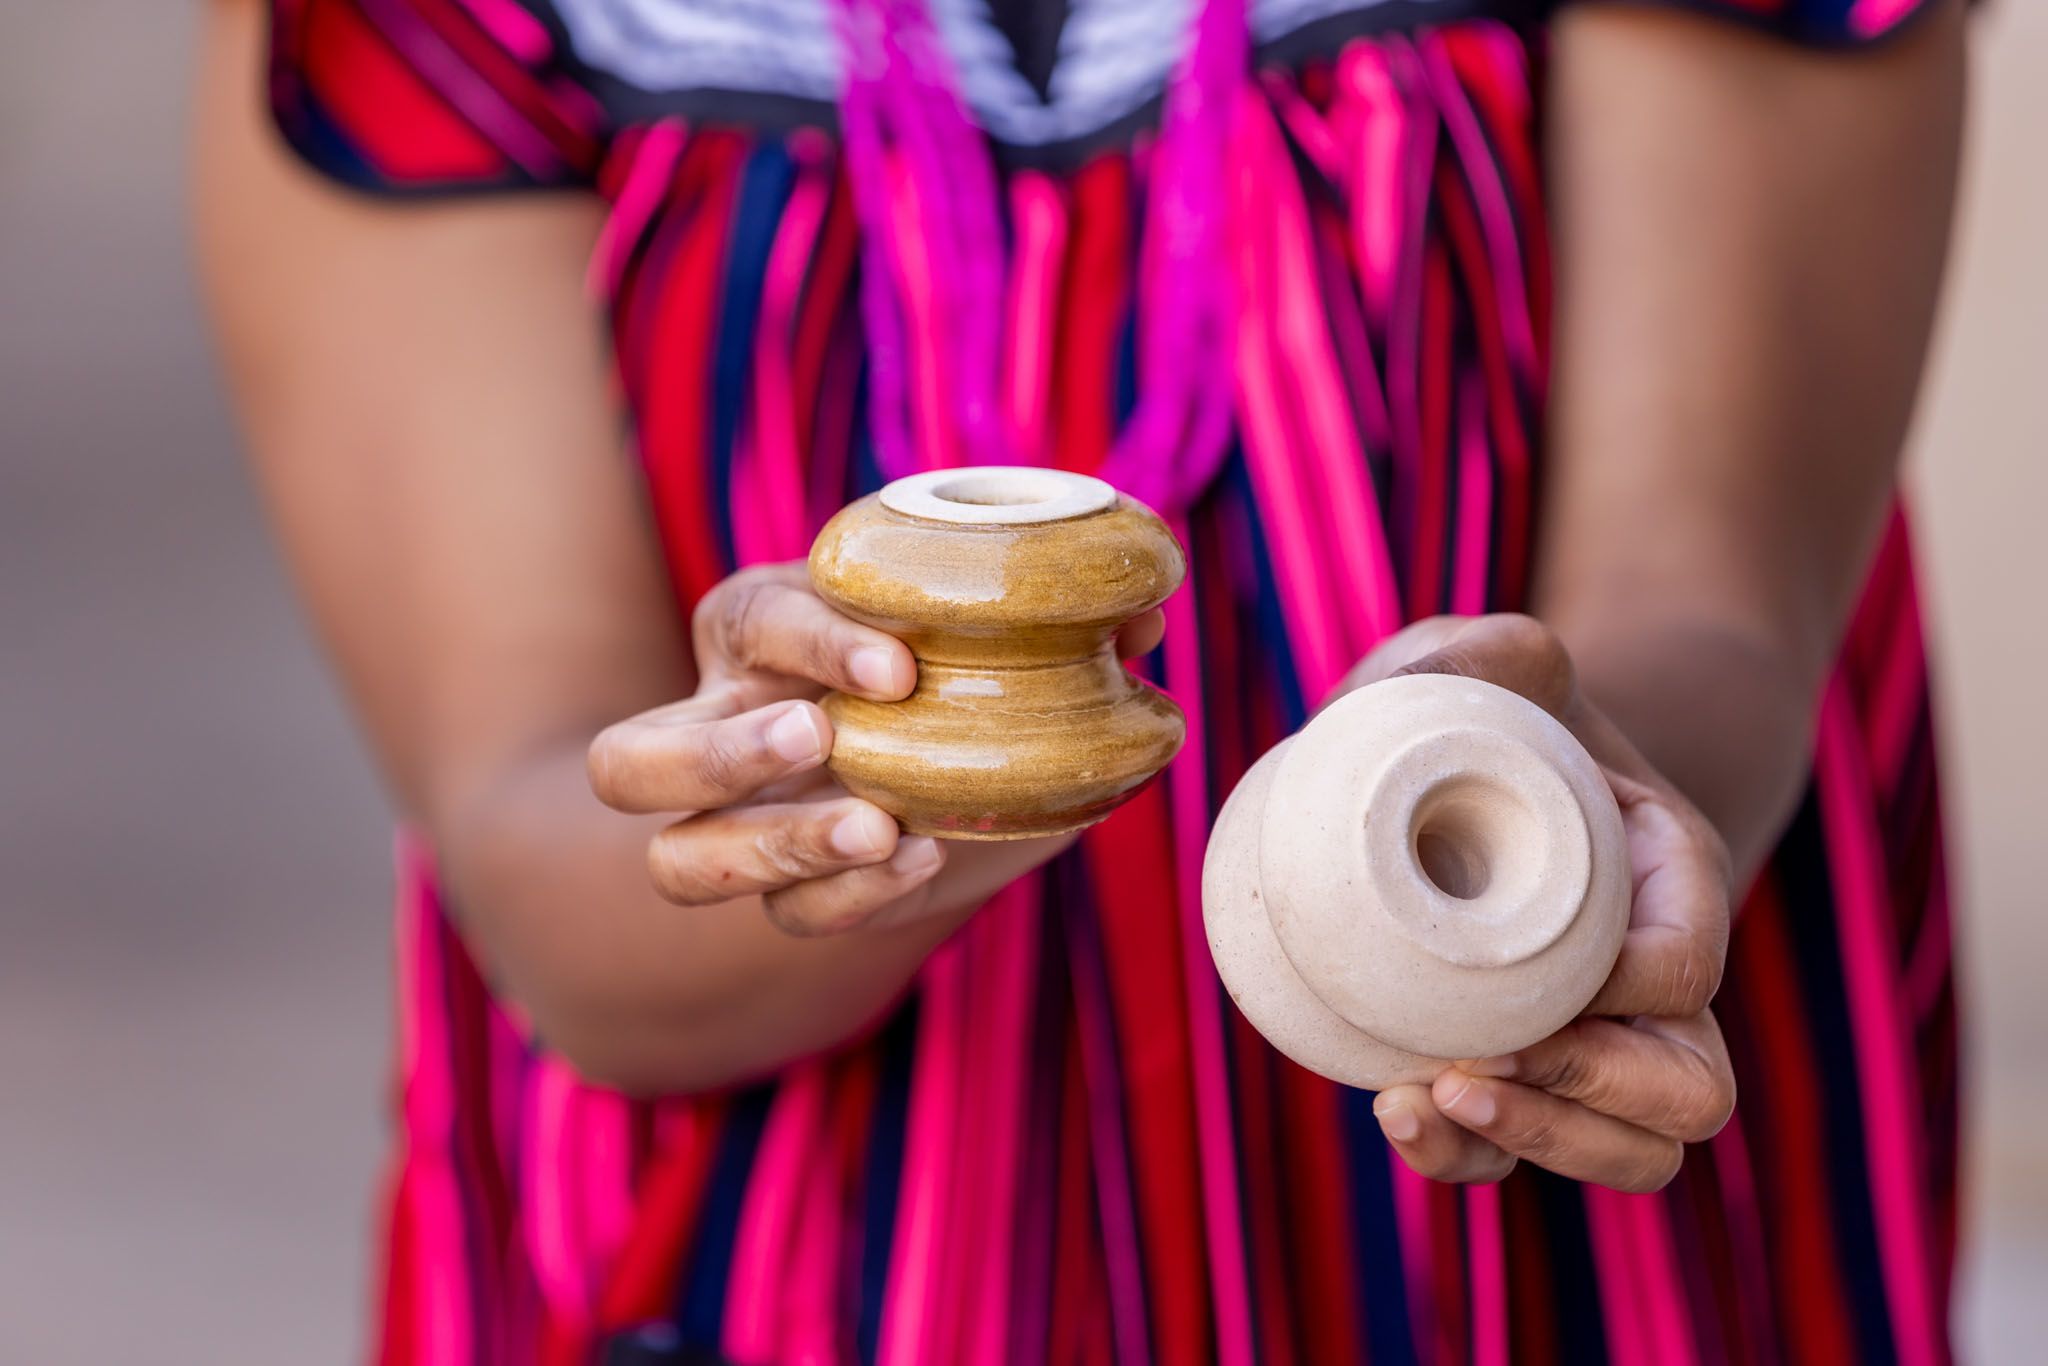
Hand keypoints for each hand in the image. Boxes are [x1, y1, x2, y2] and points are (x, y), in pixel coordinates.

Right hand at [587, 562, 1164, 936]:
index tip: (900, 665)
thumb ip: (1053, 629)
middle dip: (717, 755)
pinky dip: (849, 898)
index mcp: (756, 635)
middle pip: (630, 763)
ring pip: (675, 864)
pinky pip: (784, 918)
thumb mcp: (986, 637)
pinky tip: (921, 860)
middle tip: (822, 738)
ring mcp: (740, 831)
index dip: (813, 641)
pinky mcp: (792, 898)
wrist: (945, 789)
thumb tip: (1145, 617)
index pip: (750, 622)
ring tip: (872, 824)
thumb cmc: (948, 679)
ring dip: (767, 850)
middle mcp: (719, 733)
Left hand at [1343, 615, 1736, 1192]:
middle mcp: (1654, 981)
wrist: (1468, 778)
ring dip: (1541, 1145)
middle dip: (1591, 1097)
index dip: (1624, 991)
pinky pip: (1524, 1159)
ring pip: (1632, 1154)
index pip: (1685, 961)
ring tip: (1427, 1096)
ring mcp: (1596, 1044)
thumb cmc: (1501, 717)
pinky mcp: (1519, 1082)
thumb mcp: (1500, 661)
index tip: (1527, 973)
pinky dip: (1470, 1158)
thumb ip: (1491, 652)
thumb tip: (1446, 679)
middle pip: (1688, 1093)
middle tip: (1475, 1063)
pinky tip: (1396, 1111)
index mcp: (1670, 878)